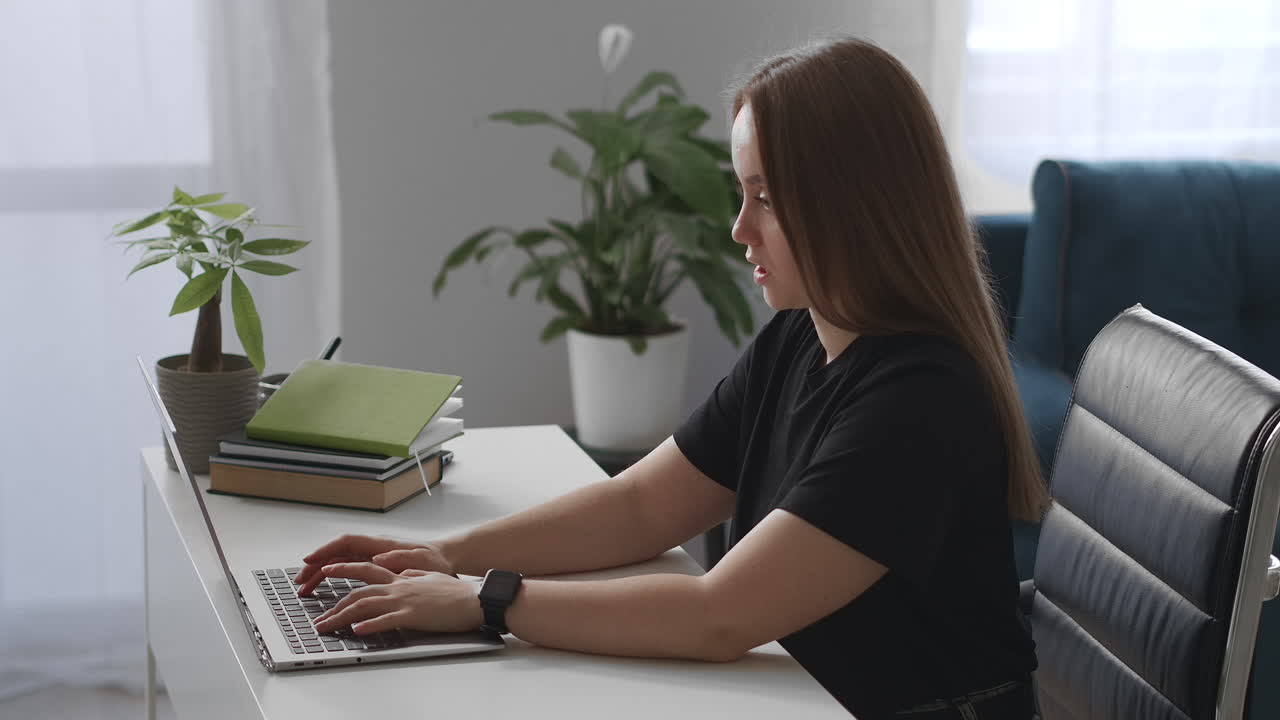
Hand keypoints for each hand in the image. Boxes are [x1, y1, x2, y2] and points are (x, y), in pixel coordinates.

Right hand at [294, 534, 453, 595]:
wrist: (448, 561)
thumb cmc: (436, 561)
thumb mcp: (423, 561)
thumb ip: (402, 559)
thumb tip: (380, 558)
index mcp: (382, 545)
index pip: (347, 543)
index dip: (326, 551)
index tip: (310, 560)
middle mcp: (373, 550)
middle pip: (337, 555)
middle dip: (316, 567)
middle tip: (300, 582)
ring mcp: (372, 559)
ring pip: (339, 564)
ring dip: (320, 575)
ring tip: (305, 590)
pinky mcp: (375, 569)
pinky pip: (347, 572)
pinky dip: (333, 579)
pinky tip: (324, 590)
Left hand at [310, 563, 483, 635]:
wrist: (475, 598)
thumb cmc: (456, 592)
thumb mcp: (431, 577)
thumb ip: (414, 575)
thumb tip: (403, 573)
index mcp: (402, 578)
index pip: (366, 570)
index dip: (344, 569)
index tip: (326, 570)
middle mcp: (399, 587)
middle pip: (359, 593)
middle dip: (334, 606)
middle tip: (319, 619)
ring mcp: (405, 600)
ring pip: (365, 605)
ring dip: (342, 617)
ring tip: (327, 628)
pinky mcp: (413, 615)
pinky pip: (386, 620)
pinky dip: (369, 625)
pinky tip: (356, 630)